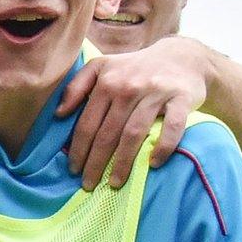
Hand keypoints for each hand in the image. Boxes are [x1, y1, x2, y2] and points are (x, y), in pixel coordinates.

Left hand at [60, 39, 205, 188]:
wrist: (182, 56)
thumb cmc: (134, 68)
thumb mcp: (101, 67)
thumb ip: (76, 86)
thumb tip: (59, 114)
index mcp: (106, 82)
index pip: (87, 124)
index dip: (78, 149)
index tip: (73, 170)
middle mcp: (129, 87)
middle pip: (108, 133)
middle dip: (96, 162)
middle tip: (89, 185)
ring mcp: (156, 93)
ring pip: (134, 133)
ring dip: (124, 162)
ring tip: (115, 182)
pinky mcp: (182, 98)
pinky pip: (173, 127)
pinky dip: (163, 147)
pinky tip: (153, 164)